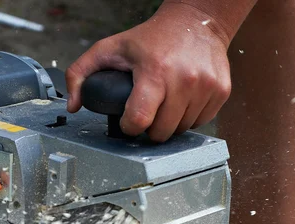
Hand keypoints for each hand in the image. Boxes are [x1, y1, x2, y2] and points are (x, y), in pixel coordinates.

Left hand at [66, 2, 231, 141]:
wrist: (196, 21)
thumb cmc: (150, 39)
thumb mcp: (108, 50)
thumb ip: (80, 75)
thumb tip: (73, 106)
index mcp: (155, 71)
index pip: (139, 120)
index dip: (128, 126)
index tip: (127, 120)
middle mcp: (184, 80)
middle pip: (161, 132)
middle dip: (149, 128)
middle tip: (145, 114)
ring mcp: (206, 87)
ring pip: (181, 130)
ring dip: (169, 124)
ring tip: (162, 106)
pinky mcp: (221, 91)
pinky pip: (200, 122)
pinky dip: (188, 118)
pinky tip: (180, 103)